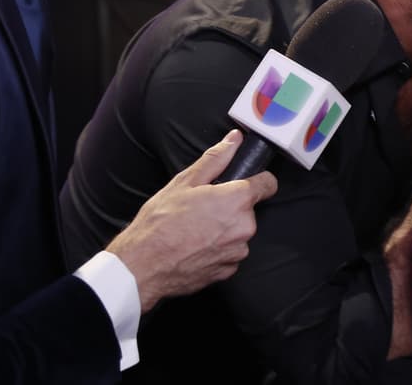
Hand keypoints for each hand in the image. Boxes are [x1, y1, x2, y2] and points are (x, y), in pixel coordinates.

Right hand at [106, 130, 278, 311]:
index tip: (247, 182)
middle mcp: (244, 226)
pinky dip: (217, 249)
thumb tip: (234, 140)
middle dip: (231, 207)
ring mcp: (237, 251)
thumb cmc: (161, 222)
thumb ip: (216, 158)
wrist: (143, 265)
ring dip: (224, 230)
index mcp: (237, 200)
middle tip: (203, 208)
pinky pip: (230, 253)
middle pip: (248, 210)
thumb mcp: (185, 181)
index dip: (258, 180)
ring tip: (195, 229)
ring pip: (239, 233)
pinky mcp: (228, 271)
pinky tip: (195, 246)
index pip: (268, 184)